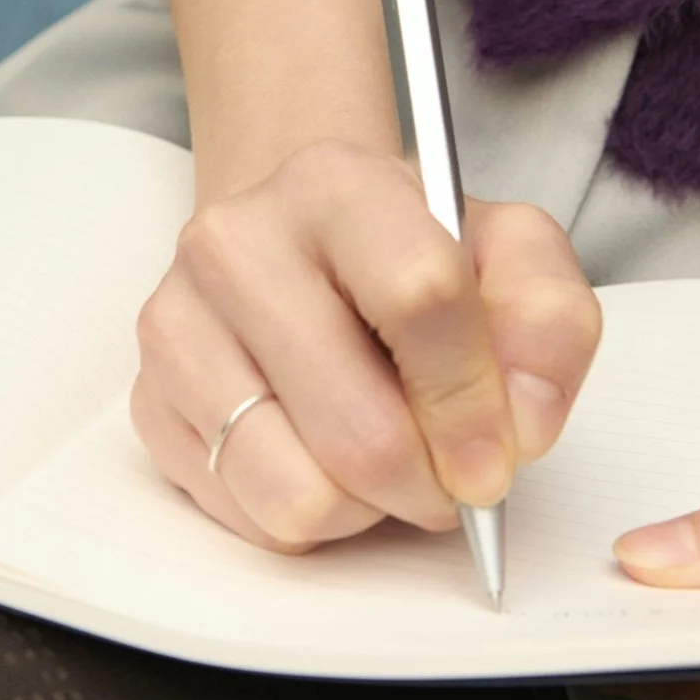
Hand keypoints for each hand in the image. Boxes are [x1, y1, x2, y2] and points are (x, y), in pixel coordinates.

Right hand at [130, 140, 598, 552]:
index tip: (501, 456)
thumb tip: (525, 421)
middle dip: (430, 482)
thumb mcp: (506, 253)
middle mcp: (237, 242)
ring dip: (369, 508)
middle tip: (450, 475)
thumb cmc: (406, 255)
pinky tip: (323, 457)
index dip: (475, 400)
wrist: (300, 245)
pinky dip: (311, 516)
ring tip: (384, 460)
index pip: (422, 297)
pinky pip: (250, 516)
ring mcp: (178, 323)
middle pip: (361, 427)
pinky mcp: (150, 400)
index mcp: (336, 184)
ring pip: (299, 490)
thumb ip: (548, 319)